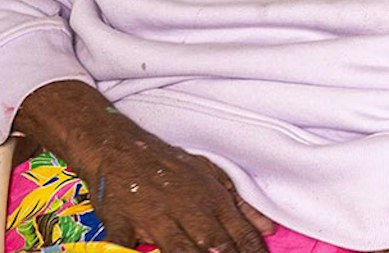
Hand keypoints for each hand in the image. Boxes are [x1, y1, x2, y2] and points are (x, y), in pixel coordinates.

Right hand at [15, 82, 273, 252]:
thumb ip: (241, 205)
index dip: (252, 252)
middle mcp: (188, 209)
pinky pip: (123, 242)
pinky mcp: (122, 221)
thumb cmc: (169, 165)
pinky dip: (125, 251)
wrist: (120, 146)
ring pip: (179, 247)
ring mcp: (155, 216)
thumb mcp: (211, 176)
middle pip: (215, 244)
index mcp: (212, 200)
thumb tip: (268, 228)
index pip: (242, 235)